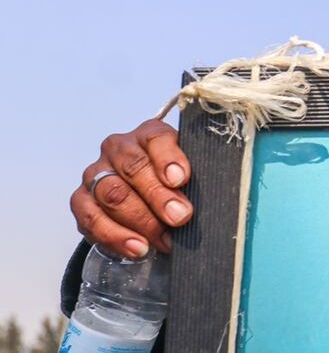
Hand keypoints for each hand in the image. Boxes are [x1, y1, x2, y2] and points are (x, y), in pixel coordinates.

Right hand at [69, 119, 192, 257]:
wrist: (145, 201)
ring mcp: (96, 173)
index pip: (156, 138)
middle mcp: (118, 149)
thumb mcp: (189, 175)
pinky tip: (138, 248)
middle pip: (133, 168)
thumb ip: (193, 182)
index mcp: (148, 135)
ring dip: (140, 220)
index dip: (169, 158)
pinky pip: (91, 219)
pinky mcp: (81, 200)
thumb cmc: (172, 184)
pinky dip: (116, 237)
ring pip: (112, 194)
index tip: (181, 179)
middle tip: (179, 217)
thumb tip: (190, 205)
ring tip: (163, 240)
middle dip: (158, 196)